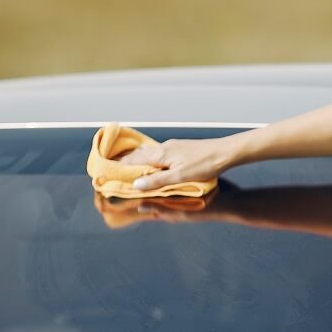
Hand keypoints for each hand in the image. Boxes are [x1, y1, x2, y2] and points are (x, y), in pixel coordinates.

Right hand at [120, 137, 236, 189]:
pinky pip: (159, 153)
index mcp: (161, 154)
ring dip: (138, 159)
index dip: (120, 167)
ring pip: (149, 153)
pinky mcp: (181, 148)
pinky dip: (150, 158)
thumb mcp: (180, 176)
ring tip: (128, 165)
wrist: (225, 152)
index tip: (106, 171)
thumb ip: (158, 181)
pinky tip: (153, 162)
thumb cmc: (204, 164)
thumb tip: (135, 185)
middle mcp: (164, 148)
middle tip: (112, 168)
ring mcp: (173, 147)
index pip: (134, 161)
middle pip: (140, 155)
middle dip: (126, 162)